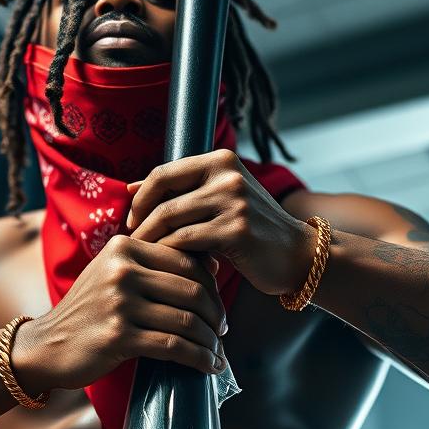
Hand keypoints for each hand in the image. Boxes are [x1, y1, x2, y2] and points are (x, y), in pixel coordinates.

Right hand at [11, 234, 227, 393]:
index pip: (187, 261)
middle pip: (192, 290)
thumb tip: (213, 265)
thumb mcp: (115, 275)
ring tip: (217, 353)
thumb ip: (155, 266)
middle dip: (216, 316)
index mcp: (124, 247)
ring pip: (187, 320)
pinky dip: (199, 358)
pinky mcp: (118, 336)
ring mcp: (119, 303)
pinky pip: (174, 346)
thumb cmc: (90, 313)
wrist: (47, 346)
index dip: (212, 287)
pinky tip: (208, 366)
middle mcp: (121, 270)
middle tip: (222, 333)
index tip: (218, 308)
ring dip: (210, 341)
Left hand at [125, 148, 315, 297]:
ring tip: (146, 257)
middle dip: (141, 222)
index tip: (133, 220)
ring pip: (170, 220)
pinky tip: (168, 268)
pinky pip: (185, 241)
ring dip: (151, 241)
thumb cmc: (253, 231)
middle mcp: (228, 175)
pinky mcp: (235, 231)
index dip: (141, 198)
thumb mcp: (219, 201)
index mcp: (221, 161)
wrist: (298, 256)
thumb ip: (181, 192)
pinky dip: (169, 255)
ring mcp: (233, 202)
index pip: (164, 173)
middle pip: (163, 197)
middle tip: (133, 243)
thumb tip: (130, 188)